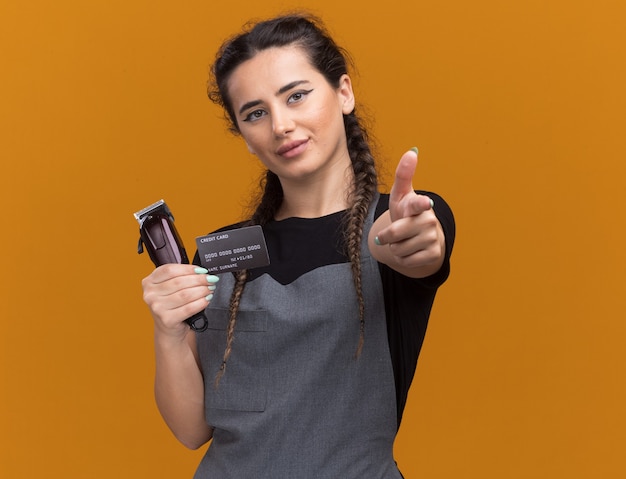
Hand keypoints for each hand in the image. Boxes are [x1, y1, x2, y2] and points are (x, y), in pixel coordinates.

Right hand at [141, 264, 217, 337]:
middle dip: (199, 280)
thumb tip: (201, 272)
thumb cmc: (171, 305)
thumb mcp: (169, 287)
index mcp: (149, 282)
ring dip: (202, 290)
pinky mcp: (167, 320)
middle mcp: (150, 295)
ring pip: (185, 295)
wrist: (168, 327)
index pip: (169, 270)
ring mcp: (157, 308)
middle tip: (211, 280)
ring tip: (210, 289)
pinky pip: (188, 308)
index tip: (202, 270)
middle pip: (179, 282)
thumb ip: (180, 277)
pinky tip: (206, 300)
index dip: (188, 269)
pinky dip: (200, 303)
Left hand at [374, 148, 443, 273]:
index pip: (417, 204)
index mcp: (418, 204)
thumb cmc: (406, 211)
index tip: (425, 202)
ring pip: (399, 250)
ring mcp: (433, 237)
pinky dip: (403, 259)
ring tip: (403, 241)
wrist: (419, 235)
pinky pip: (407, 261)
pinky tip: (410, 251)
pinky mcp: (434, 254)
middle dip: (387, 237)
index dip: (420, 203)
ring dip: (395, 248)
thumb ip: (403, 174)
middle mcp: (428, 219)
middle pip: (396, 234)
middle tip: (390, 234)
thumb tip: (412, 151)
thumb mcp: (400, 195)